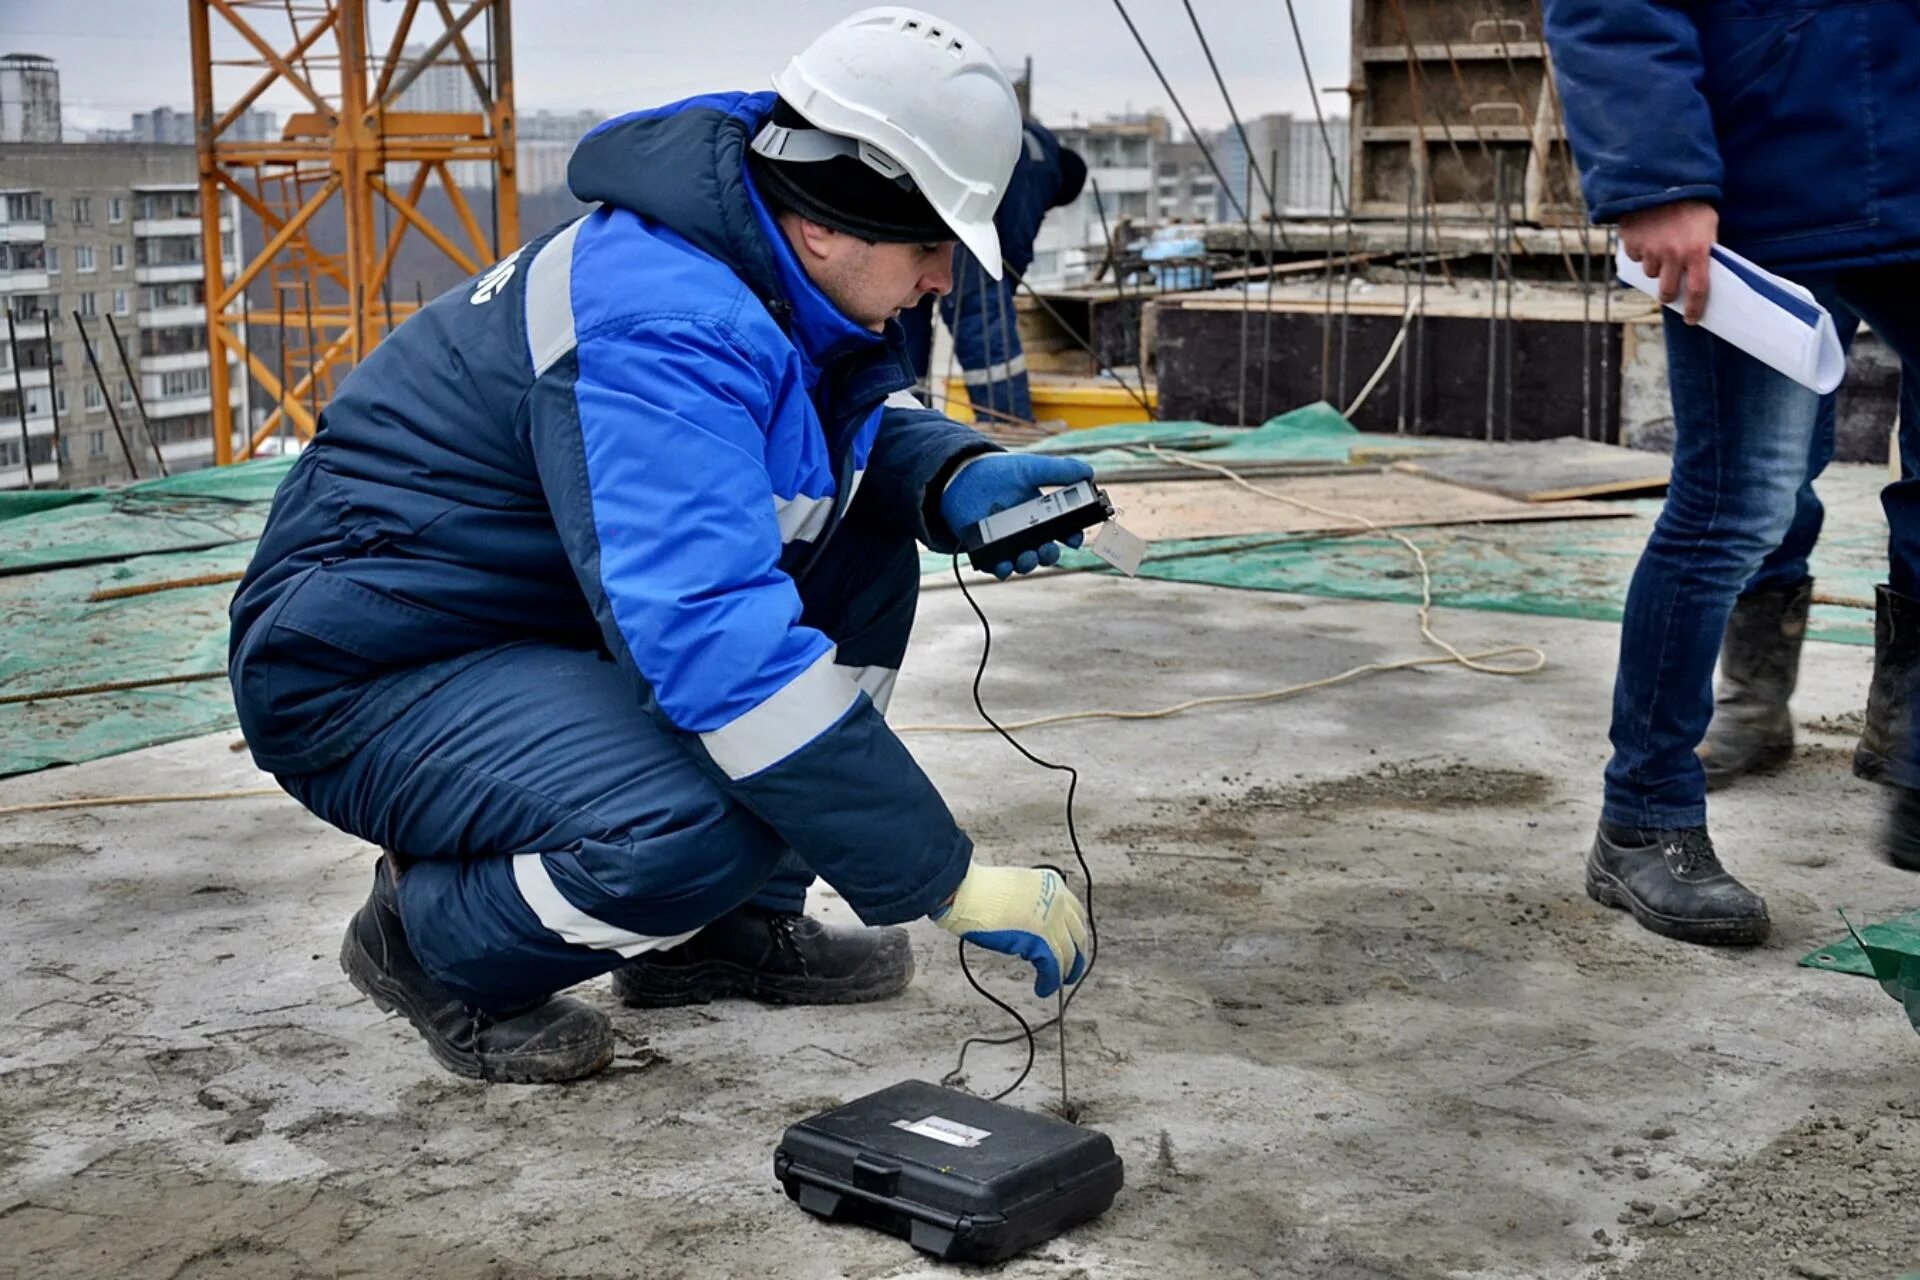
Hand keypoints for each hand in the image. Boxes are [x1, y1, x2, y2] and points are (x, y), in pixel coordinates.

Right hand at [932, 865, 1088, 997]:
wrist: (967, 893)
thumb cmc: (980, 889)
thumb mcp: (1016, 887)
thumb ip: (1031, 903)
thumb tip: (1032, 925)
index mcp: (1052, 884)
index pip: (1075, 913)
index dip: (1074, 933)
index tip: (1072, 945)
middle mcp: (1058, 901)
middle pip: (1077, 935)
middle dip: (1076, 956)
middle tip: (1071, 969)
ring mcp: (1052, 921)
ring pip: (1068, 954)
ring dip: (1064, 973)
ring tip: (1057, 984)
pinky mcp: (1041, 942)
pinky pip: (1053, 968)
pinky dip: (1050, 982)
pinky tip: (1043, 988)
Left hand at [939, 453, 1095, 578]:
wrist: (962, 476)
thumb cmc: (999, 473)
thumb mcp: (1031, 468)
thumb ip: (1060, 470)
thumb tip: (1090, 472)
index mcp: (1043, 515)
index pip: (1064, 532)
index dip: (1073, 537)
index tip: (1075, 538)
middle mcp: (1028, 532)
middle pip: (1046, 552)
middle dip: (1051, 555)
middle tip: (1049, 549)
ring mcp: (1008, 542)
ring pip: (1024, 562)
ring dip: (1029, 564)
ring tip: (1028, 557)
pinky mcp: (988, 549)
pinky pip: (998, 566)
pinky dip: (1002, 569)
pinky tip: (1004, 565)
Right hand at [1619, 200, 1717, 324]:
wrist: (1662, 180)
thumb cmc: (1691, 202)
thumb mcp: (1707, 224)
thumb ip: (1704, 249)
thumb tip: (1701, 272)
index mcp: (1697, 251)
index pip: (1697, 290)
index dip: (1695, 309)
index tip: (1692, 319)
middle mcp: (1673, 255)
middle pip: (1666, 292)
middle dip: (1667, 294)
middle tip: (1669, 291)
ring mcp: (1650, 250)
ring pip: (1650, 274)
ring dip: (1654, 267)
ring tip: (1659, 247)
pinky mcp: (1632, 243)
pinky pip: (1636, 257)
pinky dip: (1640, 251)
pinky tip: (1647, 236)